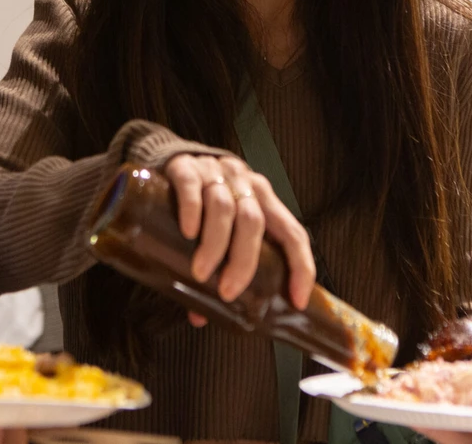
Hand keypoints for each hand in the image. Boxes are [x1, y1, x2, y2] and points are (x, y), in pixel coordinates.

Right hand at [163, 153, 315, 318]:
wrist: (170, 157)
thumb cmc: (202, 202)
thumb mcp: (220, 228)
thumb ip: (217, 266)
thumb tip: (199, 316)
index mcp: (263, 199)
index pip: (293, 232)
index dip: (301, 266)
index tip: (297, 300)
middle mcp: (244, 182)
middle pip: (253, 222)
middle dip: (243, 261)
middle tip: (227, 292)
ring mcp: (216, 172)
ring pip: (223, 207)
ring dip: (215, 244)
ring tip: (201, 273)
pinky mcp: (187, 166)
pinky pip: (193, 187)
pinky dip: (192, 211)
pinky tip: (188, 232)